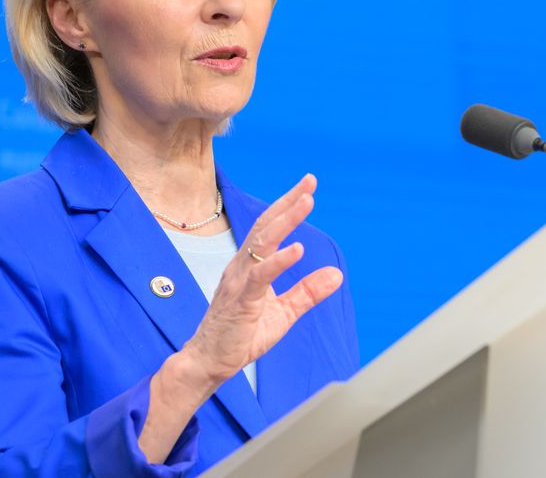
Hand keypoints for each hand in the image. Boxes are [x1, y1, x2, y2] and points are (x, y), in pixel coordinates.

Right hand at [178, 173, 343, 387]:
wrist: (209, 363)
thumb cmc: (241, 336)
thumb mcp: (284, 313)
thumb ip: (307, 293)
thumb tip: (337, 275)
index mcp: (250, 266)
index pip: (270, 228)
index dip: (288, 206)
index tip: (308, 187)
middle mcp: (241, 267)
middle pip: (266, 226)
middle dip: (288, 202)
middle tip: (310, 182)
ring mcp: (238, 281)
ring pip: (262, 243)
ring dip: (285, 220)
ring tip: (306, 202)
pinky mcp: (240, 301)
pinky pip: (260, 276)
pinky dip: (279, 261)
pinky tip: (297, 250)